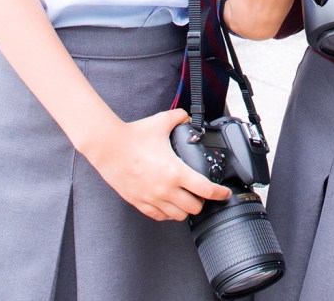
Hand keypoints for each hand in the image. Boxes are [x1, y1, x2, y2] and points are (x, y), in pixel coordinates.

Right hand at [84, 108, 230, 221]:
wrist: (109, 147)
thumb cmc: (134, 135)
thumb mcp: (162, 121)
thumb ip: (179, 117)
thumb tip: (188, 116)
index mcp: (175, 171)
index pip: (205, 189)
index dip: (219, 193)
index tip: (225, 193)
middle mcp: (165, 189)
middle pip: (194, 208)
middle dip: (202, 201)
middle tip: (203, 193)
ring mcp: (152, 198)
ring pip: (178, 216)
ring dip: (186, 209)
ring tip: (188, 199)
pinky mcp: (139, 203)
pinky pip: (159, 216)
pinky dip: (168, 213)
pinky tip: (170, 204)